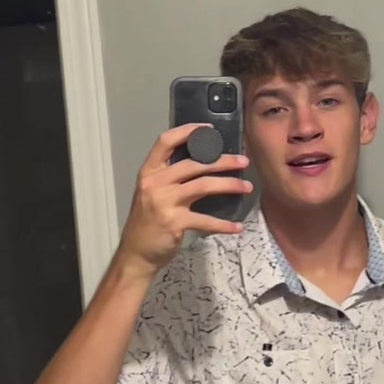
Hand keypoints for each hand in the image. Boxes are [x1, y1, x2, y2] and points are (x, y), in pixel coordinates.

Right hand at [117, 124, 251, 278]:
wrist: (136, 254)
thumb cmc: (147, 221)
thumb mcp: (152, 192)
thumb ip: (170, 176)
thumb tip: (203, 160)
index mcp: (149, 172)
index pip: (165, 142)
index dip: (187, 131)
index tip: (209, 130)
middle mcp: (155, 183)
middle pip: (194, 163)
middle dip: (223, 161)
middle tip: (244, 161)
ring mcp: (164, 202)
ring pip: (204, 186)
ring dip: (229, 185)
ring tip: (247, 187)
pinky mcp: (175, 222)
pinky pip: (205, 220)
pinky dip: (223, 224)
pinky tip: (237, 226)